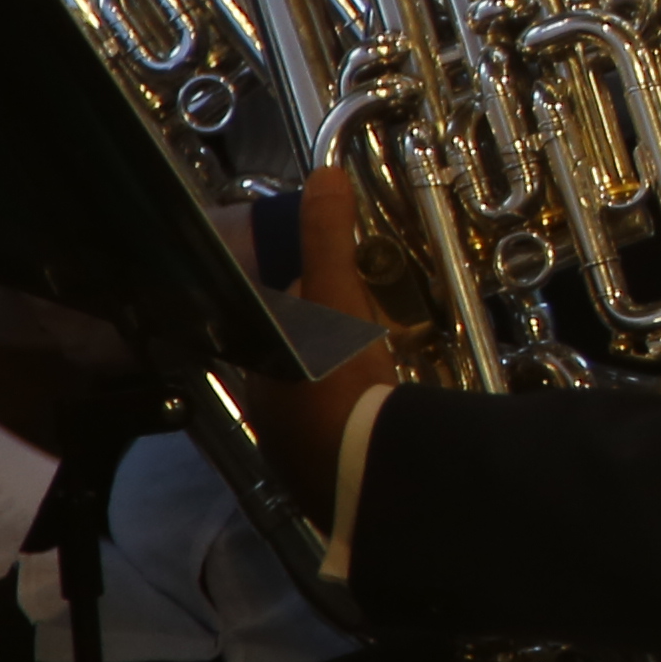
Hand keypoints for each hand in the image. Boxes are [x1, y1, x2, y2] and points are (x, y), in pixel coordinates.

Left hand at [229, 175, 398, 501]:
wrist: (361, 473)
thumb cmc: (338, 384)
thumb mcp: (338, 300)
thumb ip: (328, 241)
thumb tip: (326, 176)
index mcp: (265, 374)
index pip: (289, 329)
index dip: (323, 306)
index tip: (360, 299)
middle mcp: (272, 416)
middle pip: (308, 368)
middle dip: (340, 350)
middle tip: (385, 337)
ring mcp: (300, 456)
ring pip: (326, 409)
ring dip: (355, 392)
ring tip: (395, 378)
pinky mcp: (333, 485)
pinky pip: (348, 444)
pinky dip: (365, 429)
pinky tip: (391, 421)